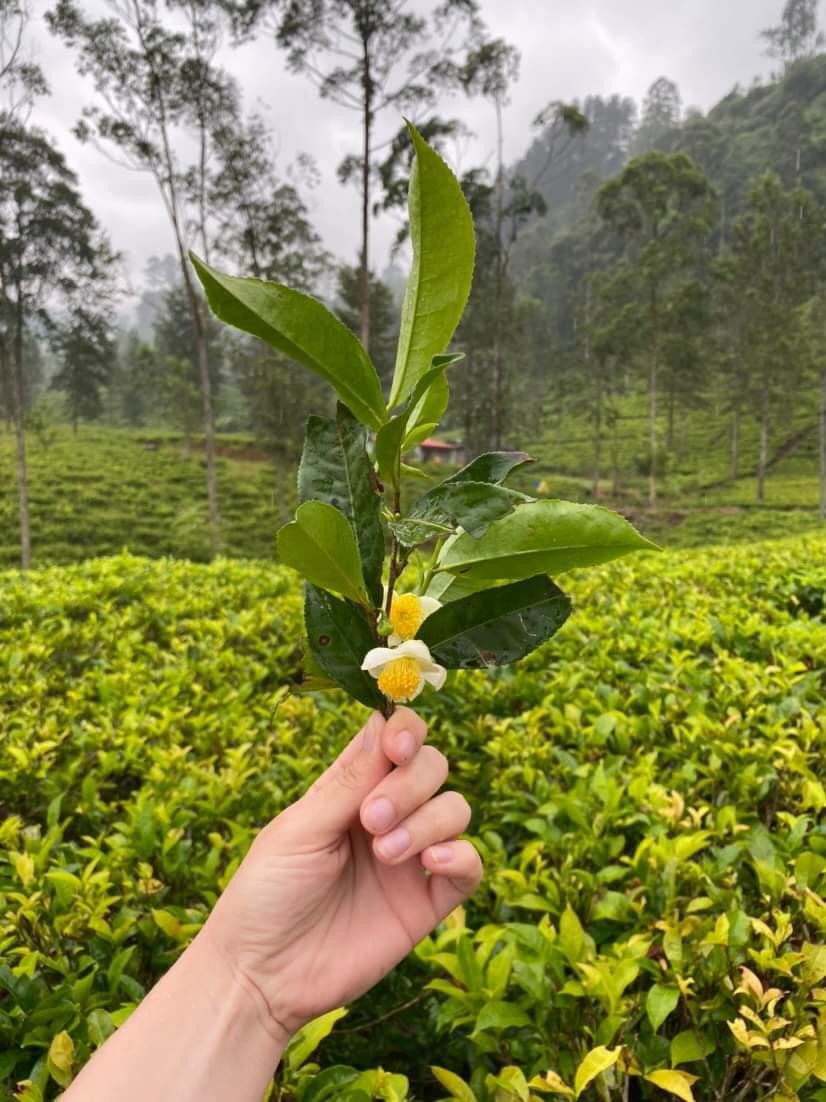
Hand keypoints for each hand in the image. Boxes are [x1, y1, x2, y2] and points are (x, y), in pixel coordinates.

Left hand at [202, 708, 482, 1043]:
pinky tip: (430, 863)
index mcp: (350, 790)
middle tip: (369, 819)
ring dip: (427, 821)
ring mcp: (409, 859)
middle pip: (431, 767)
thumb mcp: (302, 828)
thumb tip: (383, 718)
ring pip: (454, 809)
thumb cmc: (266, 894)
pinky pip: (469, 866)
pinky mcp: (426, 903)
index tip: (398, 746)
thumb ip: (349, 780)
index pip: (395, 741)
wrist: (262, 976)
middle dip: (410, 784)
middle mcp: (386, 816)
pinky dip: (461, 855)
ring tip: (386, 853)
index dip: (406, 732)